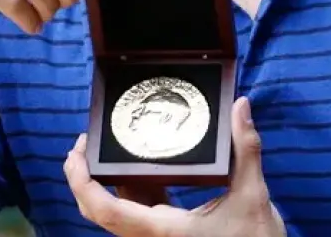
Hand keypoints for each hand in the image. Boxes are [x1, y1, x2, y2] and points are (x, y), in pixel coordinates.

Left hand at [64, 98, 286, 236]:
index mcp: (164, 229)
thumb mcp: (254, 194)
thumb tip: (241, 106)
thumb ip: (245, 148)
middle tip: (84, 144)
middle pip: (101, 212)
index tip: (77, 153)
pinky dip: (131, 188)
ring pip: (119, 212)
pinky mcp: (168, 233)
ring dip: (106, 183)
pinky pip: (138, 211)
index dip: (81, 183)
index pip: (106, 210)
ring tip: (105, 146)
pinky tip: (139, 165)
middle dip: (83, 179)